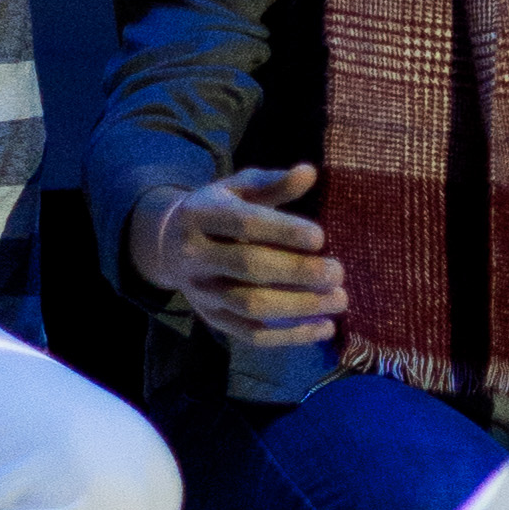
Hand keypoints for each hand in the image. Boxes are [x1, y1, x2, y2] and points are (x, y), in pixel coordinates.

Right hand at [142, 162, 346, 345]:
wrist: (169, 244)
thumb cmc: (219, 210)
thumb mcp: (238, 190)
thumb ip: (272, 184)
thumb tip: (309, 173)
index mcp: (201, 215)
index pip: (244, 224)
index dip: (284, 231)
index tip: (321, 238)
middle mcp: (195, 255)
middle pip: (250, 267)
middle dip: (298, 272)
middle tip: (338, 272)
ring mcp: (202, 292)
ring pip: (252, 305)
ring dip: (300, 307)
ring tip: (339, 300)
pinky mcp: (212, 319)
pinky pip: (252, 334)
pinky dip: (291, 336)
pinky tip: (324, 328)